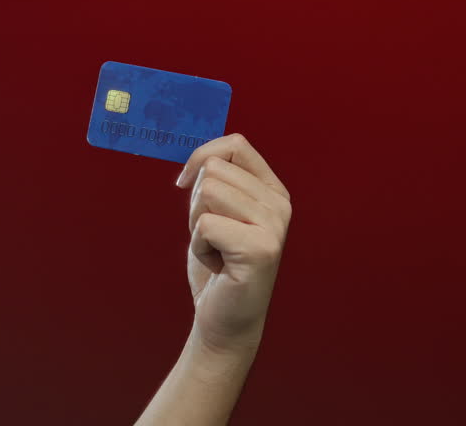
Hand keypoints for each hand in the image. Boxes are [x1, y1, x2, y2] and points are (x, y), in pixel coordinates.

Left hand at [176, 133, 291, 355]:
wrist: (225, 320)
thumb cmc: (218, 267)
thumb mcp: (217, 213)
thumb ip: (217, 183)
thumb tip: (200, 160)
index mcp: (273, 190)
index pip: (235, 145)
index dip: (201, 157)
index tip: (184, 184)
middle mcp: (281, 204)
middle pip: (214, 170)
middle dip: (197, 204)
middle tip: (213, 237)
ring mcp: (275, 226)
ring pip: (208, 194)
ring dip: (197, 226)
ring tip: (217, 249)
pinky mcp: (261, 248)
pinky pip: (205, 225)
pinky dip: (199, 248)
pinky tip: (219, 265)